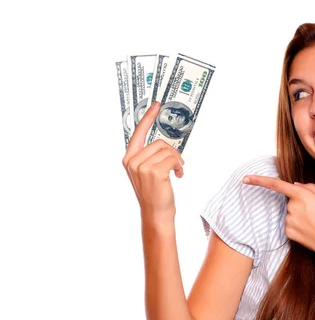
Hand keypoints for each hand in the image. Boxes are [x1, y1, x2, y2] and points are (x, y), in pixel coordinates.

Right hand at [122, 101, 184, 219]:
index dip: (148, 118)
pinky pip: (173, 159)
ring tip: (177, 172)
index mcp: (129, 159)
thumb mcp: (146, 173)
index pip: (138, 133)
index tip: (156, 105)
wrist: (156, 214)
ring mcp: (142, 166)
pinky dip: (179, 166)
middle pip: (159, 143)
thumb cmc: (154, 194)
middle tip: (177, 165)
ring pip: (167, 150)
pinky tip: (178, 176)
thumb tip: (163, 145)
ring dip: (177, 161)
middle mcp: (133, 161)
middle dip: (172, 153)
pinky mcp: (155, 172)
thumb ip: (148, 157)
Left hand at [242, 176, 314, 263]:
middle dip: (301, 203)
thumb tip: (295, 185)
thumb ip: (311, 188)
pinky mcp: (288, 232)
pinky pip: (290, 224)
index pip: (277, 185)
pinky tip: (310, 230)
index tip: (245, 179)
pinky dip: (298, 226)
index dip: (259, 181)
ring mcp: (289, 221)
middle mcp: (293, 207)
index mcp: (304, 195)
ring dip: (300, 215)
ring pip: (291, 212)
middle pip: (291, 200)